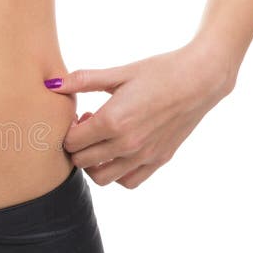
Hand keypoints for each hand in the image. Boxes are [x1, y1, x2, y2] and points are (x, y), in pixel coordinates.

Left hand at [46, 43, 234, 188]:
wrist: (201, 79)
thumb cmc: (159, 71)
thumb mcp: (119, 73)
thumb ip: (82, 80)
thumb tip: (51, 83)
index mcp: (113, 121)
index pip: (71, 142)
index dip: (68, 131)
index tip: (80, 116)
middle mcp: (127, 144)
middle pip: (82, 162)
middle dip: (77, 146)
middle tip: (88, 127)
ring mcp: (144, 155)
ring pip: (102, 178)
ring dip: (94, 163)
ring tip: (103, 140)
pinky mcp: (159, 160)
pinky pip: (128, 182)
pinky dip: (118, 173)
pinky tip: (120, 152)